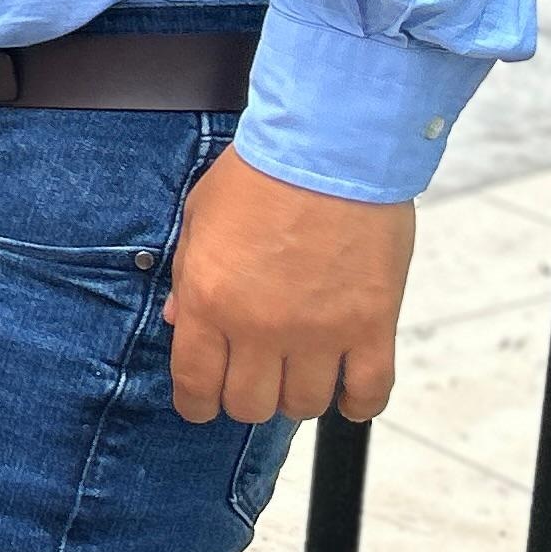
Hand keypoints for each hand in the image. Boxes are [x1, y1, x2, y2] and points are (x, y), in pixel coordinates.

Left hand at [165, 149, 415, 424]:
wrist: (330, 146)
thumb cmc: (261, 173)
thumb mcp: (199, 218)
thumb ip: (187, 277)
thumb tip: (180, 321)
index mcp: (211, 301)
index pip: (197, 385)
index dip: (198, 404)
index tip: (204, 403)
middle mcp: (261, 326)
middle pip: (251, 405)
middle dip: (247, 397)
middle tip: (256, 375)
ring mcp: (319, 331)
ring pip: (305, 404)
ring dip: (298, 394)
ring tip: (300, 369)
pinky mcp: (371, 324)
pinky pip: (368, 391)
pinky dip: (358, 402)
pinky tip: (348, 390)